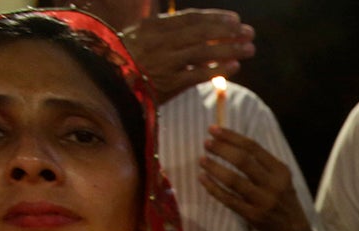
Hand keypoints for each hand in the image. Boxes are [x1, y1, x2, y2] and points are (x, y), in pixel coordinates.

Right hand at [120, 9, 254, 104]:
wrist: (108, 85)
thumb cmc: (128, 61)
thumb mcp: (143, 36)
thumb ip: (168, 31)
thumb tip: (201, 27)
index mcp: (154, 27)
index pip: (191, 18)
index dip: (216, 18)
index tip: (235, 19)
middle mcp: (159, 42)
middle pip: (201, 32)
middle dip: (228, 32)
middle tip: (249, 33)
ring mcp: (164, 62)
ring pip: (203, 52)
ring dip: (229, 49)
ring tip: (248, 49)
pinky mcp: (167, 84)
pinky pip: (198, 74)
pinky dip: (218, 69)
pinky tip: (235, 67)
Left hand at [200, 126, 314, 230]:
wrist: (293, 228)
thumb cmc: (282, 197)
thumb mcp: (280, 177)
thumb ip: (261, 161)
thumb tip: (229, 141)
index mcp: (280, 170)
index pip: (253, 147)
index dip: (231, 137)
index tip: (214, 129)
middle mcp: (273, 185)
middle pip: (243, 161)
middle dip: (221, 149)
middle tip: (206, 143)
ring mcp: (262, 201)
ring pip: (233, 180)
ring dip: (214, 168)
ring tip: (201, 159)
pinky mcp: (252, 216)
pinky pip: (228, 199)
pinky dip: (212, 188)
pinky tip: (202, 178)